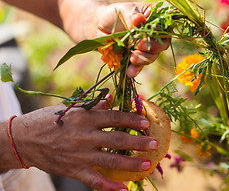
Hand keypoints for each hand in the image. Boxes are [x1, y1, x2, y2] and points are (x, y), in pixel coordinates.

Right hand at [11, 100, 157, 190]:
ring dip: (131, 164)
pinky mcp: (74, 170)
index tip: (145, 123)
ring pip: (111, 161)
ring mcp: (80, 155)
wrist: (24, 140)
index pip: (114, 118)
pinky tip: (125, 189)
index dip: (132, 120)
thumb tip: (112, 98)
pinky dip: (110, 187)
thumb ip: (93, 106)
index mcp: (84, 118)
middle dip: (138, 142)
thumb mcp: (71, 109)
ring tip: (147, 164)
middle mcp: (84, 136)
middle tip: (154, 144)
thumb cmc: (48, 121)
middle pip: (117, 140)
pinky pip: (95, 181)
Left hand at [60, 0, 169, 77]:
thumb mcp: (122, 10)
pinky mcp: (137, 59)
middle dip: (153, 47)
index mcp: (156, 18)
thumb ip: (131, 16)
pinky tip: (130, 72)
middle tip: (139, 46)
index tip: (151, 33)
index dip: (163, 31)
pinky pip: (140, 66)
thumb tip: (139, 21)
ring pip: (153, 56)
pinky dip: (136, 70)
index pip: (167, 24)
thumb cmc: (113, 13)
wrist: (96, 26)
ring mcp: (147, 48)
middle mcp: (155, 34)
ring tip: (132, 59)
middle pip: (163, 43)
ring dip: (144, 59)